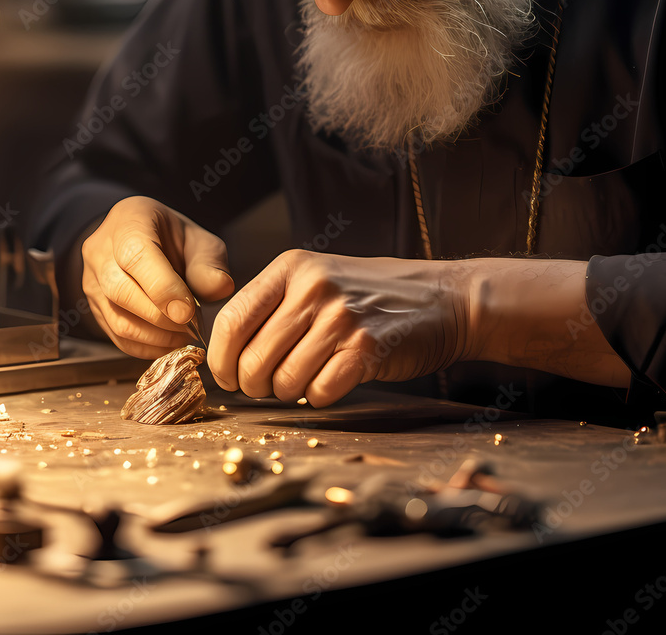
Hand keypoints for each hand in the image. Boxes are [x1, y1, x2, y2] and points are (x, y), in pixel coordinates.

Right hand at [80, 196, 233, 358]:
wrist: (145, 242)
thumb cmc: (173, 240)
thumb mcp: (199, 240)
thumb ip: (210, 263)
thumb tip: (219, 289)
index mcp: (128, 221)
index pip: (135, 255)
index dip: (162, 288)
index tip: (188, 312)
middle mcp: (100, 250)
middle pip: (120, 290)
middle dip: (161, 316)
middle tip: (193, 325)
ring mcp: (92, 281)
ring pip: (117, 319)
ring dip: (156, 336)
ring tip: (184, 334)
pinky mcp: (94, 308)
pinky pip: (117, 337)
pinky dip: (147, 347)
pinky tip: (169, 341)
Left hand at [207, 250, 470, 405]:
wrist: (444, 298)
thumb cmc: (369, 295)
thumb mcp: (315, 279)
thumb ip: (273, 305)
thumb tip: (227, 352)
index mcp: (290, 267)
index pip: (232, 319)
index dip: (221, 358)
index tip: (226, 376)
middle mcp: (312, 287)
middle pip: (253, 358)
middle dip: (253, 385)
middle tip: (266, 387)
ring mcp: (340, 316)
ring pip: (284, 380)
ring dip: (289, 392)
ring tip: (306, 378)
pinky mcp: (367, 347)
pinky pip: (320, 392)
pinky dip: (320, 397)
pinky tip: (333, 381)